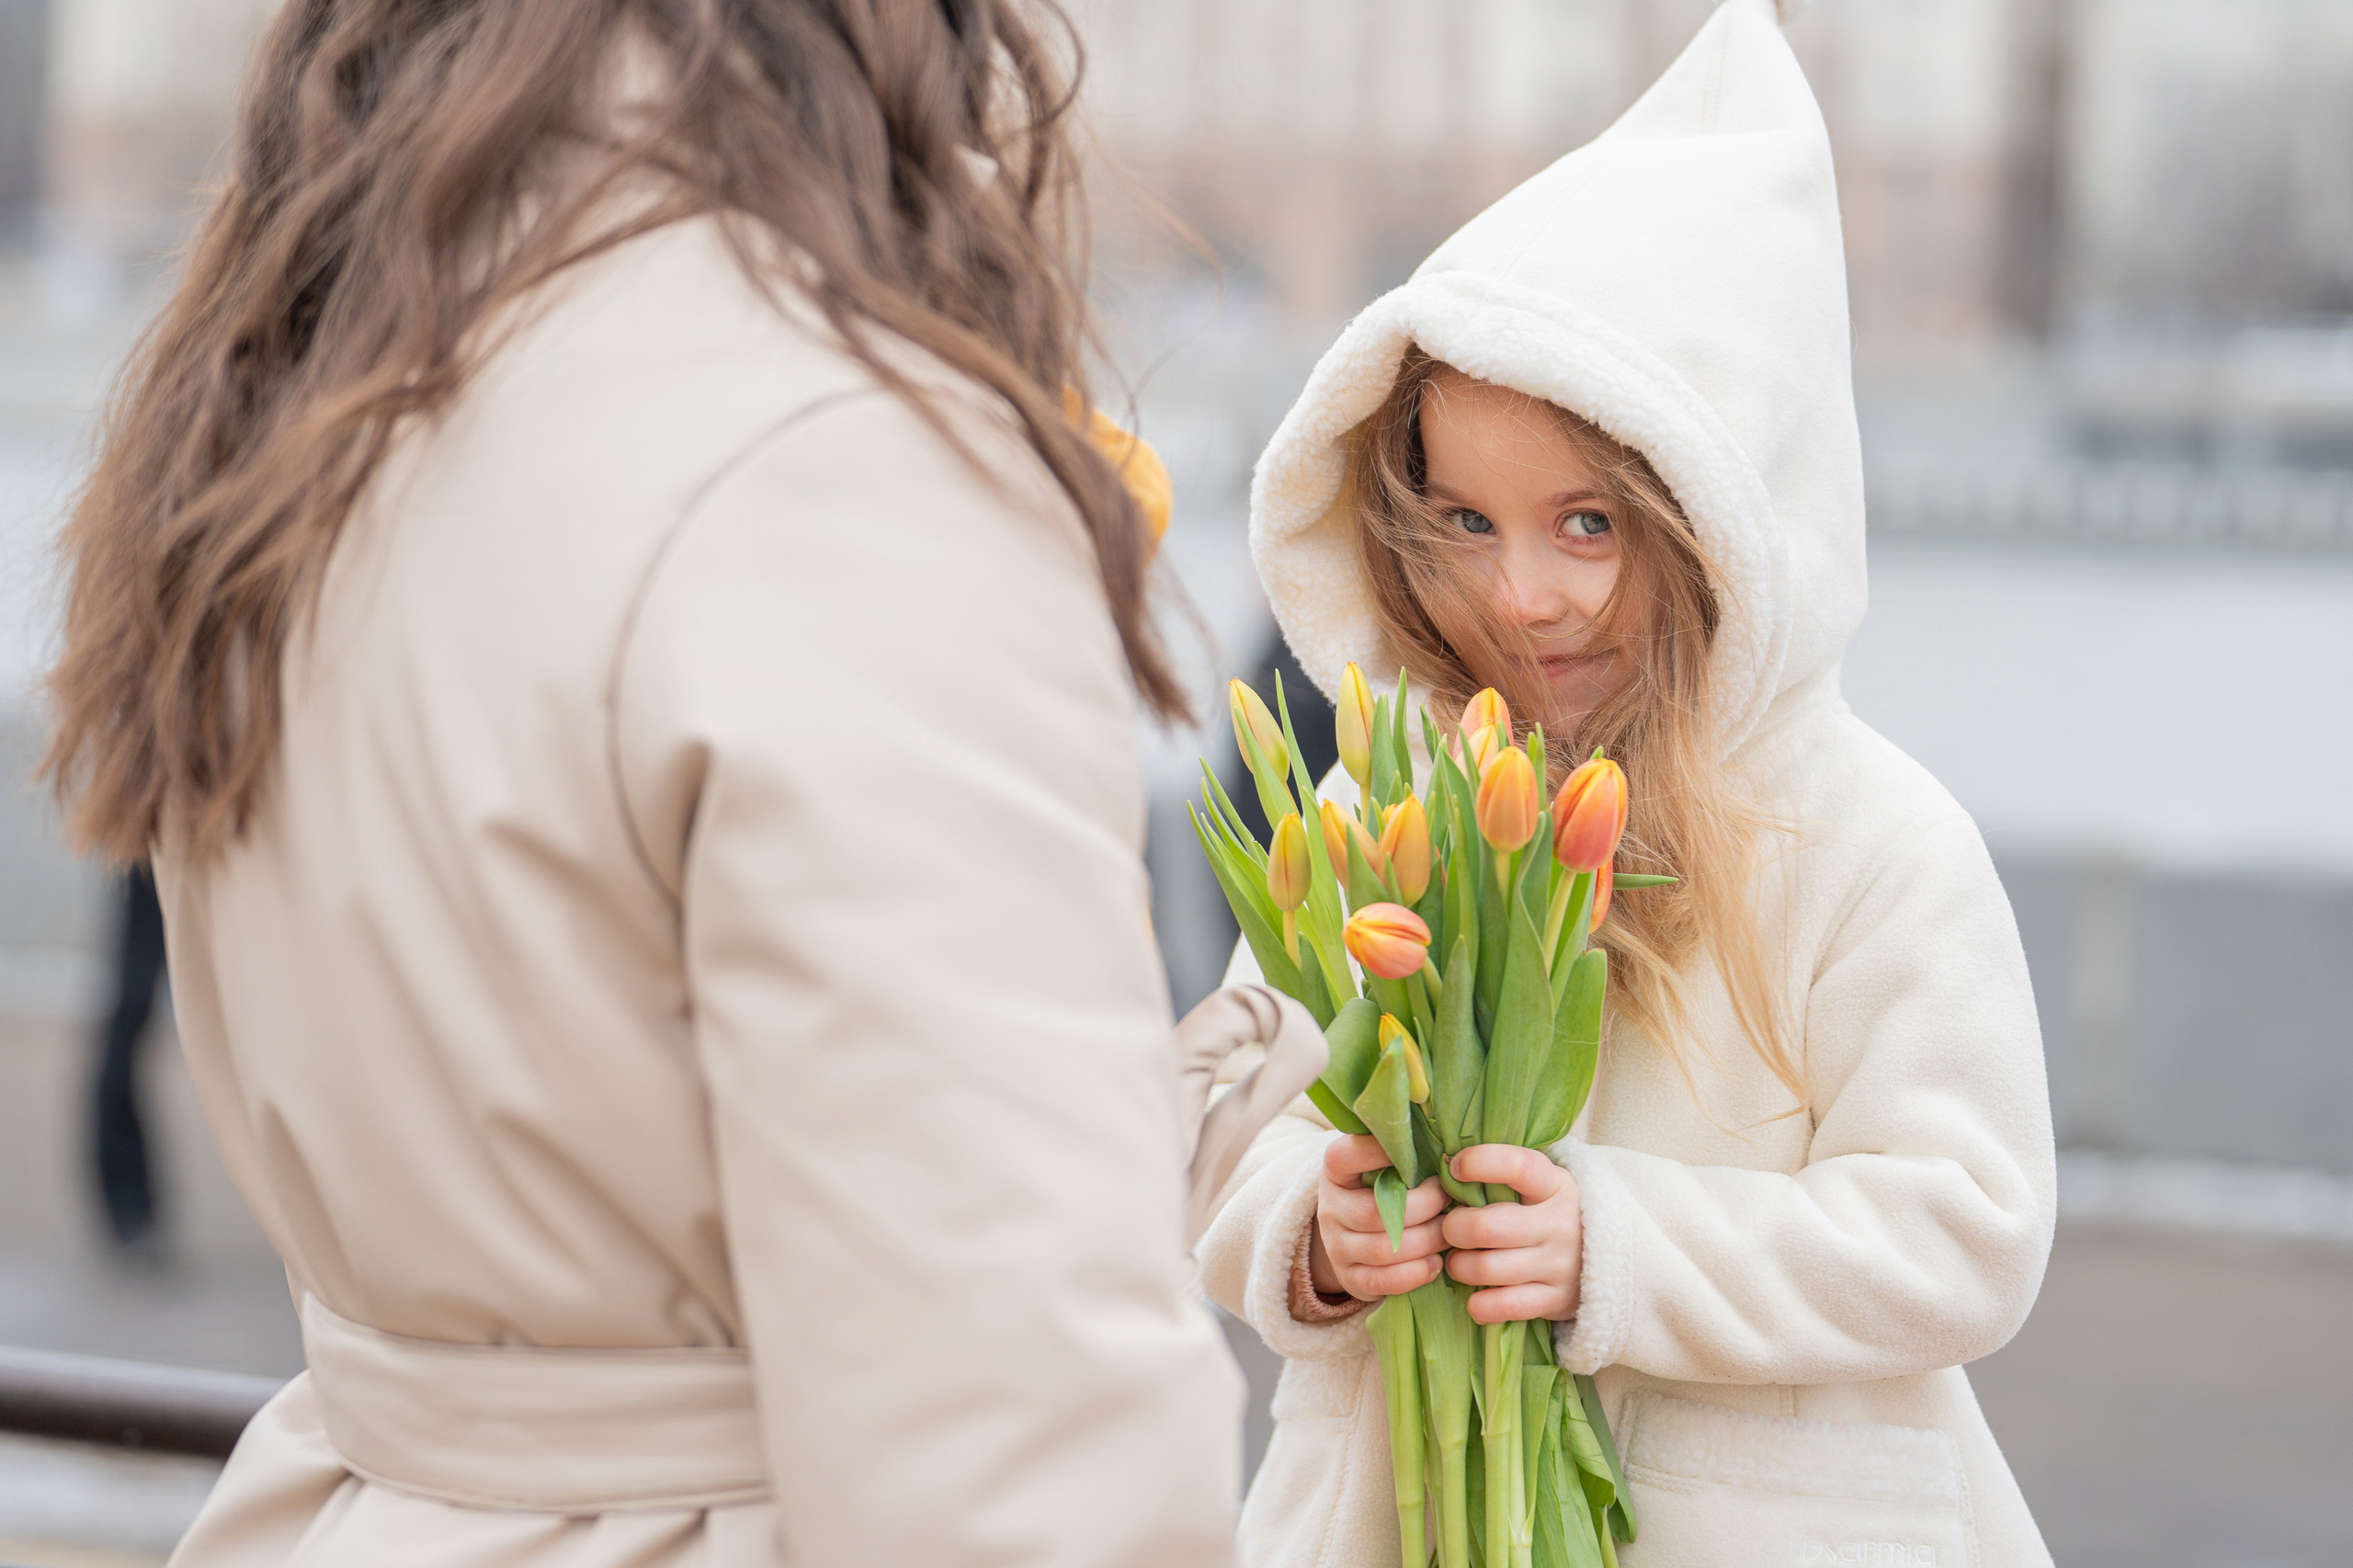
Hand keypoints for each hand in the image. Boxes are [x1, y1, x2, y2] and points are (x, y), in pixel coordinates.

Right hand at [1308, 1135, 1446, 1301]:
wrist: (1356, 1236)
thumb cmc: (1384, 1190)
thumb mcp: (1382, 1166)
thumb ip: (1404, 1154)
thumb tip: (1447, 1146)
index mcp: (1335, 1172)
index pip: (1345, 1157)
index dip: (1377, 1153)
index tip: (1417, 1150)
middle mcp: (1330, 1209)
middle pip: (1375, 1213)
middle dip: (1423, 1207)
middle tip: (1449, 1198)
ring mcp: (1337, 1247)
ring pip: (1384, 1249)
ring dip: (1426, 1241)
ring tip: (1451, 1232)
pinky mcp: (1350, 1278)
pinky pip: (1381, 1282)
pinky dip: (1414, 1274)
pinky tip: (1436, 1263)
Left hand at [1440, 1145, 1583, 1324]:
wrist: (1614, 1258)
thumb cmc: (1551, 1213)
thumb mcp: (1542, 1186)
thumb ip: (1503, 1177)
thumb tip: (1447, 1166)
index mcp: (1555, 1185)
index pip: (1517, 1166)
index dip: (1479, 1163)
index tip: (1456, 1168)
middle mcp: (1560, 1224)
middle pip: (1487, 1227)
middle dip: (1453, 1229)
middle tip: (1451, 1230)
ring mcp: (1560, 1265)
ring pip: (1486, 1268)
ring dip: (1459, 1266)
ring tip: (1460, 1262)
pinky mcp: (1556, 1300)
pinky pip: (1503, 1306)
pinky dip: (1478, 1304)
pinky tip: (1476, 1294)